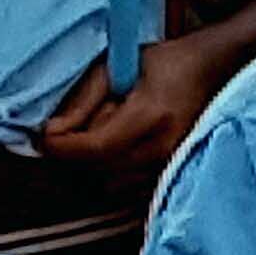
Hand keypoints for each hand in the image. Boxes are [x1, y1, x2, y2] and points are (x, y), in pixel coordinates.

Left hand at [33, 39, 210, 181]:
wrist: (211, 74)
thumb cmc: (163, 65)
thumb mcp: (115, 67)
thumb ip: (82, 100)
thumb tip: (51, 132)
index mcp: (151, 116)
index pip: (96, 148)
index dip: (63, 147)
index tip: (43, 137)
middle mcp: (163, 149)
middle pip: (98, 171)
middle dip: (73, 154)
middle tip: (68, 129)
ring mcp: (170, 168)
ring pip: (110, 186)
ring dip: (91, 166)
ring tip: (100, 134)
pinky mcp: (170, 178)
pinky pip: (126, 190)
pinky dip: (109, 173)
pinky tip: (113, 148)